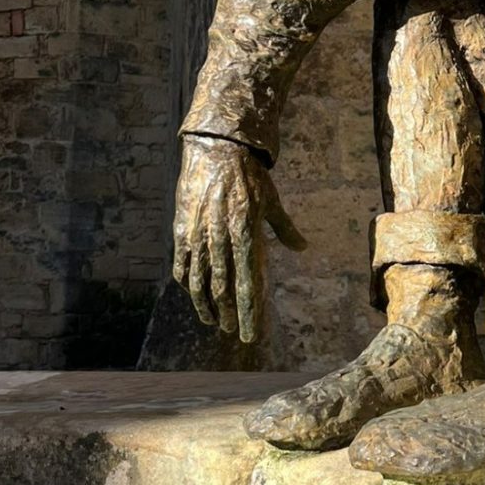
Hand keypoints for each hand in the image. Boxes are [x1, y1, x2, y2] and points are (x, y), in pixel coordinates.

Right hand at [172, 135, 303, 342]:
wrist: (216, 149)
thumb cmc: (249, 177)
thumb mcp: (272, 202)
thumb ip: (285, 229)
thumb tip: (302, 248)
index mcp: (245, 235)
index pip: (248, 285)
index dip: (250, 313)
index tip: (251, 334)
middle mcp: (220, 239)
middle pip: (223, 289)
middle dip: (230, 314)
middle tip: (236, 332)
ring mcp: (198, 235)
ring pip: (199, 281)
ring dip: (207, 305)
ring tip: (215, 321)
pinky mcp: (182, 229)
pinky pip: (182, 264)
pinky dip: (188, 283)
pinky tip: (194, 294)